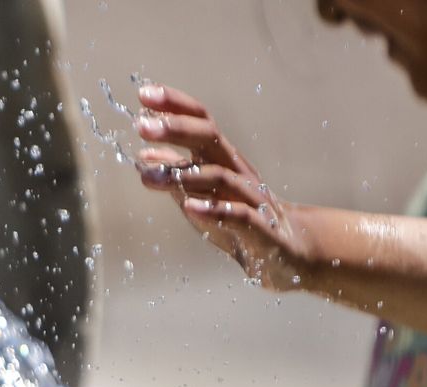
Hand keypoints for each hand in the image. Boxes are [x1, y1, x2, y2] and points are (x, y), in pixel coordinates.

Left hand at [134, 83, 315, 290]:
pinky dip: (213, 210)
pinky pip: (238, 215)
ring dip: (182, 174)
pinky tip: (189, 207)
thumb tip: (143, 154)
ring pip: (219, 176)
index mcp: (221, 158)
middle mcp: (237, 170)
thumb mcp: (201, 192)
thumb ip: (176, 172)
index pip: (200, 122)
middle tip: (141, 125)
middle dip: (176, 129)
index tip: (143, 94)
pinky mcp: (260, 228)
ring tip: (148, 177)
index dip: (174, 106)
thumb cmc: (239, 216)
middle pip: (209, 138)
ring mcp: (250, 197)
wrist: (285, 251)